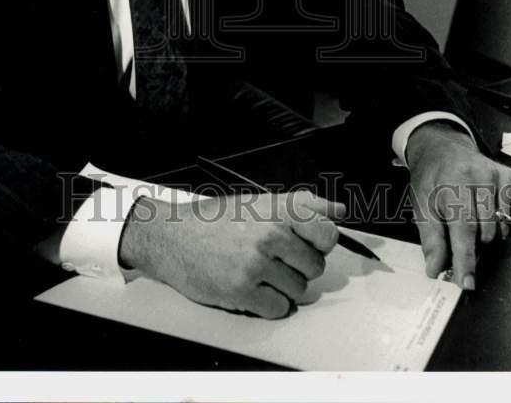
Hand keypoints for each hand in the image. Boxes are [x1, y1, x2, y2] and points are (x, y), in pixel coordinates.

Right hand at [119, 190, 345, 317]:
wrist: (171, 237)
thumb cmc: (214, 220)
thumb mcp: (257, 202)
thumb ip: (302, 206)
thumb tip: (339, 209)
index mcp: (277, 209)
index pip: (327, 232)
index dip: (320, 243)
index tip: (308, 244)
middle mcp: (270, 233)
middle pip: (314, 266)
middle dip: (298, 267)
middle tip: (273, 259)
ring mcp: (257, 264)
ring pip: (298, 290)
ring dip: (283, 287)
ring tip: (258, 272)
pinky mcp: (243, 291)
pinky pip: (279, 308)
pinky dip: (269, 305)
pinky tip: (252, 289)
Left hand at [406, 122, 510, 289]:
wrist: (441, 149)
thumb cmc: (431, 180)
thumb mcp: (421, 205)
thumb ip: (431, 239)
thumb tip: (435, 270)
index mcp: (451, 184)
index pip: (462, 230)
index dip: (465, 259)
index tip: (467, 283)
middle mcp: (477, 177)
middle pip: (485, 231)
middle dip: (474, 244)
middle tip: (461, 235)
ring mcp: (497, 175)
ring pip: (502, 226)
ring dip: (489, 233)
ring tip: (473, 218)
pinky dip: (505, 219)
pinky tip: (490, 210)